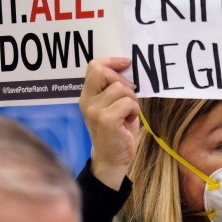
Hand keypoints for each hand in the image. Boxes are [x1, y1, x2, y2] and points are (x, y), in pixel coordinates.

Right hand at [79, 57, 138, 190]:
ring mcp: (95, 111)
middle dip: (124, 82)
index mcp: (87, 95)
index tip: (127, 63)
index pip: (94, 66)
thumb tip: (128, 68)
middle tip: (129, 98)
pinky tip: (129, 120)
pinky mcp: (106, 120)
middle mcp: (87, 101)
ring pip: (121, 88)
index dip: (112, 61)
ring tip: (129, 113)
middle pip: (104, 72)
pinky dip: (134, 110)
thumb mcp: (113, 105)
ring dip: (132, 99)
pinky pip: (128, 102)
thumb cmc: (117, 130)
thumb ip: (114, 88)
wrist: (112, 160)